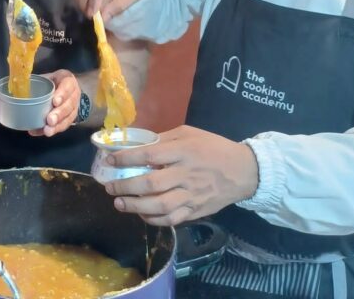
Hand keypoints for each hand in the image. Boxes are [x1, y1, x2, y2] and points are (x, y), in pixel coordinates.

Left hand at [28, 69, 80, 137]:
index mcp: (68, 80)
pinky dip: (53, 130)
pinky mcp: (70, 118)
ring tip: (47, 131)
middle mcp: (74, 95)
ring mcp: (74, 108)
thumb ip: (37, 80)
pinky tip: (43, 132)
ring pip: (68, 118)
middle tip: (50, 120)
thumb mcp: (48, 76)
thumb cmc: (54, 81)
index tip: (54, 102)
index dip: (62, 94)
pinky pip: (63, 126)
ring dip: (57, 126)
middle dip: (59, 114)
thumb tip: (19, 82)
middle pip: (69, 105)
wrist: (66, 88)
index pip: (67, 86)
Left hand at [102, 125, 258, 226]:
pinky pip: (172, 219)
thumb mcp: (189, 133)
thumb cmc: (213, 147)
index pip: (149, 156)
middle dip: (125, 187)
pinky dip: (154, 220)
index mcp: (183, 152)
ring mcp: (191, 196)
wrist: (244, 171)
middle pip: (150, 184)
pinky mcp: (196, 211)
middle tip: (109, 187)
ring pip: (159, 206)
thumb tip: (139, 145)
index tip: (110, 160)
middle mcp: (185, 175)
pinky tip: (141, 215)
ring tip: (119, 204)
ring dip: (135, 207)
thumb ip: (164, 139)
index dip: (126, 158)